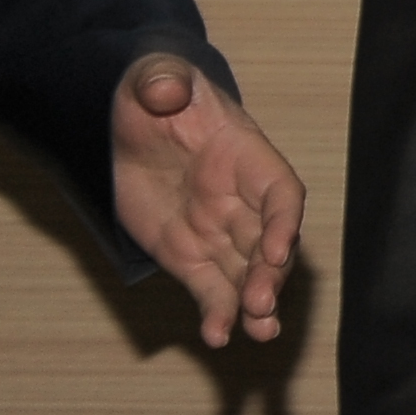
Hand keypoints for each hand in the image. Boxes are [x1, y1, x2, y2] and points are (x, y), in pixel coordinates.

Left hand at [107, 50, 302, 347]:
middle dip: (271, 274)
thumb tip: (163, 89)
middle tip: (262, 305)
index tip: (280, 251)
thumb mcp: (156, 78)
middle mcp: (241, 199)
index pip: (280, 192)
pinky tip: (218, 335)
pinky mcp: (188, 254)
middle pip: (269, 241)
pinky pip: (210, 287)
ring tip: (260, 334)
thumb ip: (163, 82)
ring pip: (248, 272)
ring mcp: (217, 230)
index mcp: (246, 156)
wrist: (131, 121)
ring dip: (257, 303)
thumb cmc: (156, 92)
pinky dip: (218, 311)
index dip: (284, 221)